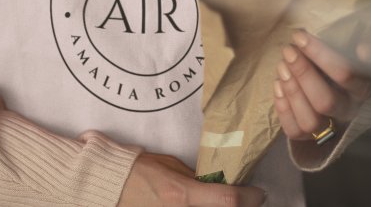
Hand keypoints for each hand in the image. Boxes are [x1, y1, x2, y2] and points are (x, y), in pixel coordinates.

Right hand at [118, 152, 265, 205]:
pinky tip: (207, 205)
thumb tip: (216, 184)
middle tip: (250, 201)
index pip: (228, 200)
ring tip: (232, 203)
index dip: (249, 197)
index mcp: (182, 194)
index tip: (258, 193)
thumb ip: (196, 179)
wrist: (112, 186)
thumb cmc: (141, 169)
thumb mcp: (171, 167)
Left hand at [273, 29, 370, 140]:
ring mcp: (329, 125)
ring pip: (310, 121)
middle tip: (288, 50)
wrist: (337, 73)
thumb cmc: (350, 54)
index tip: (299, 36)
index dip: (319, 55)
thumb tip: (364, 51)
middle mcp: (348, 110)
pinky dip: (283, 109)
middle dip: (302, 73)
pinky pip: (294, 131)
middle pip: (325, 101)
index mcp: (364, 88)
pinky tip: (278, 83)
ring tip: (281, 65)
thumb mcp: (370, 43)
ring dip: (292, 91)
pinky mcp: (309, 135)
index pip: (345, 75)